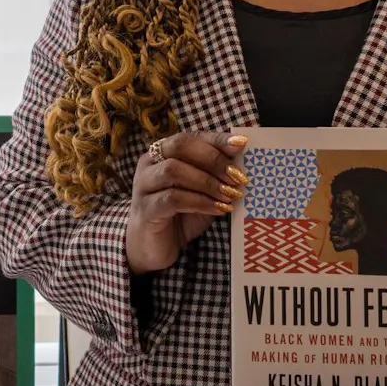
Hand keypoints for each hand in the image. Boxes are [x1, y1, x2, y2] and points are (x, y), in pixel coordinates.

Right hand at [125, 131, 248, 274]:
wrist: (155, 248)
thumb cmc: (181, 215)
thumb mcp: (203, 192)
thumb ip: (217, 176)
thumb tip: (243, 164)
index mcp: (163, 153)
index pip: (191, 137)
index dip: (216, 139)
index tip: (241, 143)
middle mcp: (149, 164)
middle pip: (180, 146)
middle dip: (213, 159)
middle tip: (238, 176)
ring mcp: (143, 185)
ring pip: (174, 170)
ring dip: (207, 182)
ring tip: (230, 195)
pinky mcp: (145, 209)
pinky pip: (172, 198)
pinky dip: (200, 202)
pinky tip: (218, 209)